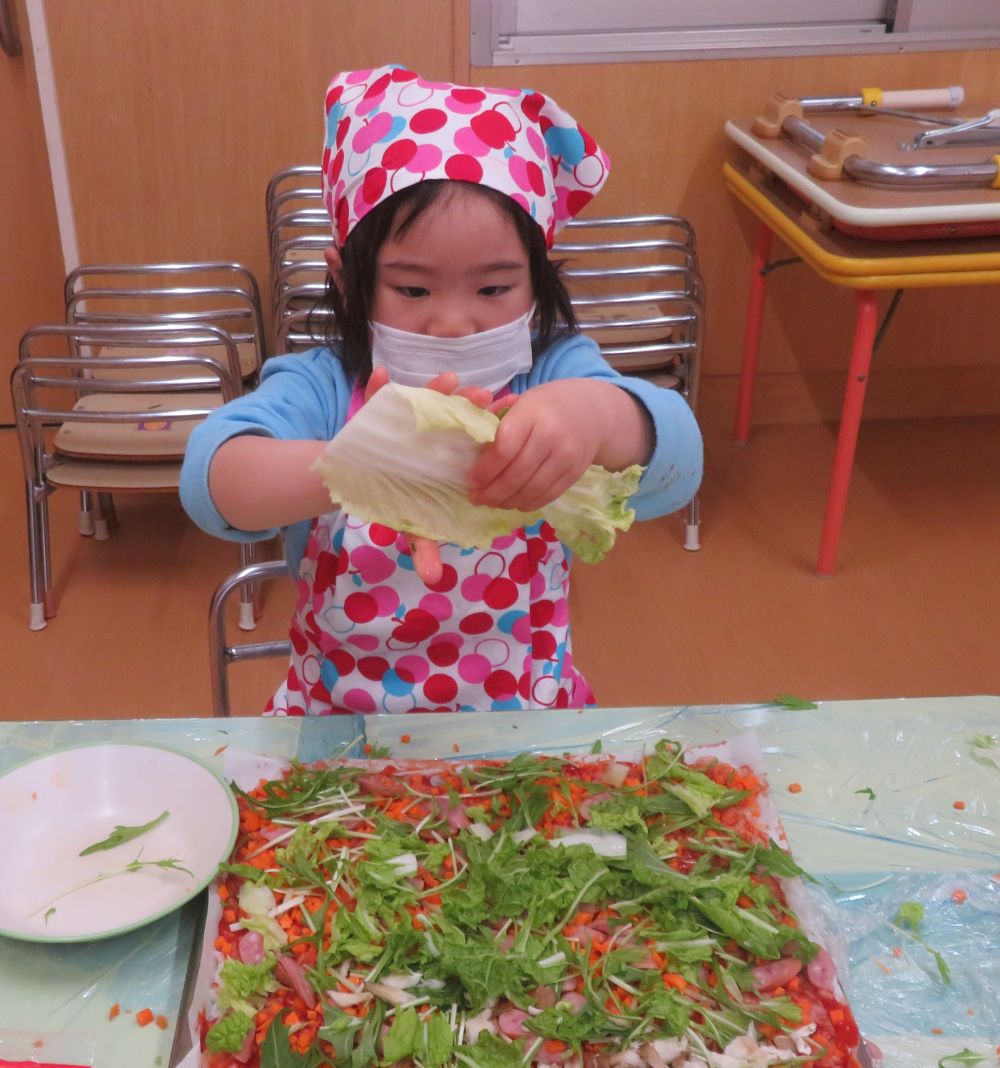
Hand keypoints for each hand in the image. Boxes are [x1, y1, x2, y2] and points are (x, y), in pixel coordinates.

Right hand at [364, 369, 491, 584]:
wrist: (355, 482)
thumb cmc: (393, 501)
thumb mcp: (411, 526)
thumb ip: (424, 547)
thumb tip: (435, 578)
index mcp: (446, 456)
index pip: (468, 439)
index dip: (484, 431)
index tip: (499, 423)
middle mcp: (430, 433)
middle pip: (452, 414)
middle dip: (466, 403)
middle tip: (484, 396)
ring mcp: (403, 420)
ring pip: (421, 399)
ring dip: (434, 388)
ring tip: (449, 379)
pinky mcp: (374, 412)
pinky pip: (376, 394)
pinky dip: (378, 384)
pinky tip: (382, 376)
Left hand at [470, 379, 651, 511]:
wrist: (592, 412)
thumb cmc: (547, 406)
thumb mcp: (522, 404)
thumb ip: (498, 426)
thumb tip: (472, 456)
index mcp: (532, 415)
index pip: (503, 449)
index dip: (485, 470)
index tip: (471, 480)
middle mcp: (551, 437)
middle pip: (515, 475)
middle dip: (491, 492)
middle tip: (476, 498)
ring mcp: (566, 458)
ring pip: (530, 490)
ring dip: (507, 501)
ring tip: (492, 503)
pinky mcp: (574, 474)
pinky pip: (547, 495)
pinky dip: (527, 503)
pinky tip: (514, 503)